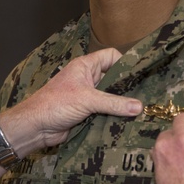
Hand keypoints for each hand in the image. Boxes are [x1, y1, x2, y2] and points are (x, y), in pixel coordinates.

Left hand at [1, 48, 142, 154]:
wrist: (36, 127)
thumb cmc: (56, 104)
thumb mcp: (87, 100)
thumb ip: (114, 103)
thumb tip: (139, 106)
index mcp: (85, 66)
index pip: (110, 56)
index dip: (124, 62)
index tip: (140, 75)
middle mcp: (87, 79)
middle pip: (113, 78)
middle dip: (127, 86)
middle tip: (147, 95)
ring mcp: (87, 96)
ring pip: (110, 96)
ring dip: (121, 104)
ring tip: (142, 110)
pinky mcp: (87, 112)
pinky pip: (105, 111)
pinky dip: (115, 115)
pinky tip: (129, 121)